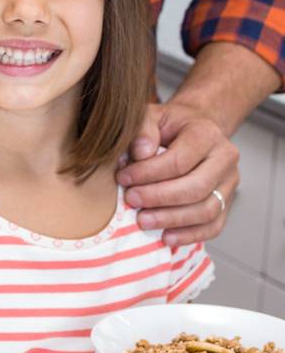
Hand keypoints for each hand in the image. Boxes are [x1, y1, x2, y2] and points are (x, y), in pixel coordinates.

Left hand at [116, 100, 239, 246]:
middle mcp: (225, 159)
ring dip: (171, 220)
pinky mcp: (227, 202)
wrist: (198, 129)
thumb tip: (141, 153)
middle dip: (158, 198)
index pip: (179, 161)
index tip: (123, 178)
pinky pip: (214, 226)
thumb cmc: (172, 124)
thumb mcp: (154, 115)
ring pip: (206, 211)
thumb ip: (143, 129)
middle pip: (195, 189)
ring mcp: (230, 183)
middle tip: (131, 200)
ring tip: (143, 220)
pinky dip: (189, 235)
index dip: (147, 173)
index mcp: (207, 134)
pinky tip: (166, 237)